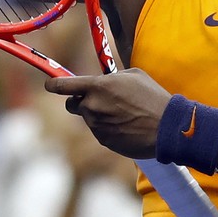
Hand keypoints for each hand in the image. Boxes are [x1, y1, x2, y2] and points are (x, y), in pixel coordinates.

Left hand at [45, 68, 170, 159]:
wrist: (167, 128)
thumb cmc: (152, 97)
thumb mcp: (133, 76)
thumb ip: (111, 77)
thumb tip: (103, 80)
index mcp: (98, 87)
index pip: (63, 85)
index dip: (53, 84)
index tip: (50, 84)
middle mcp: (92, 106)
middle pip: (72, 104)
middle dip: (81, 101)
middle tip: (100, 100)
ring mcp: (97, 126)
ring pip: (88, 118)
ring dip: (99, 114)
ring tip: (124, 113)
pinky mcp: (104, 141)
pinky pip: (100, 131)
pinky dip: (108, 128)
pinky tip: (127, 125)